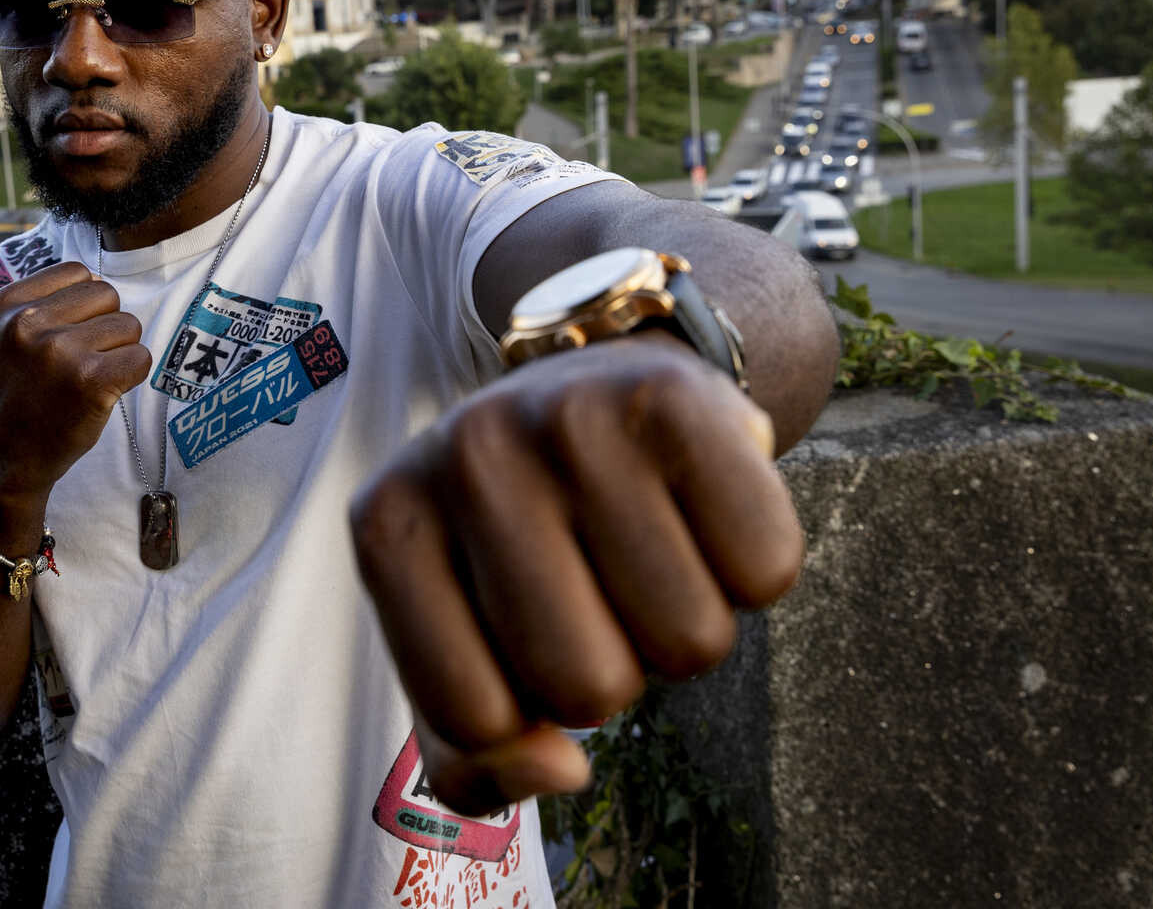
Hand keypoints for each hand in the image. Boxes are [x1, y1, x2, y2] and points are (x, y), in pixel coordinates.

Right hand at [0, 261, 152, 500]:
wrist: (4, 458)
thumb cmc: (12, 393)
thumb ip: (36, 302)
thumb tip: (96, 280)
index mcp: (5, 305)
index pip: (78, 272)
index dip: (85, 303)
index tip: (68, 334)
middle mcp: (28, 323)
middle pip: (107, 295)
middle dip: (105, 325)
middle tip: (82, 359)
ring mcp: (59, 352)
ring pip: (129, 325)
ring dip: (119, 351)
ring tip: (88, 377)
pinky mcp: (91, 382)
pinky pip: (141, 357)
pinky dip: (132, 375)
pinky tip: (105, 392)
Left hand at [348, 334, 802, 816]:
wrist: (604, 384)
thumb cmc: (524, 545)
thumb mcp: (460, 640)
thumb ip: (473, 758)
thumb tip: (562, 768)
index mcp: (389, 523)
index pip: (475, 718)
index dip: (523, 714)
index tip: (521, 640)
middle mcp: (466, 455)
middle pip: (588, 688)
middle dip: (615, 669)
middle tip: (599, 588)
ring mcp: (568, 418)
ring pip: (689, 643)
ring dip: (686, 625)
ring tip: (647, 547)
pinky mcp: (672, 399)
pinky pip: (764, 571)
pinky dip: (752, 571)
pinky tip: (703, 513)